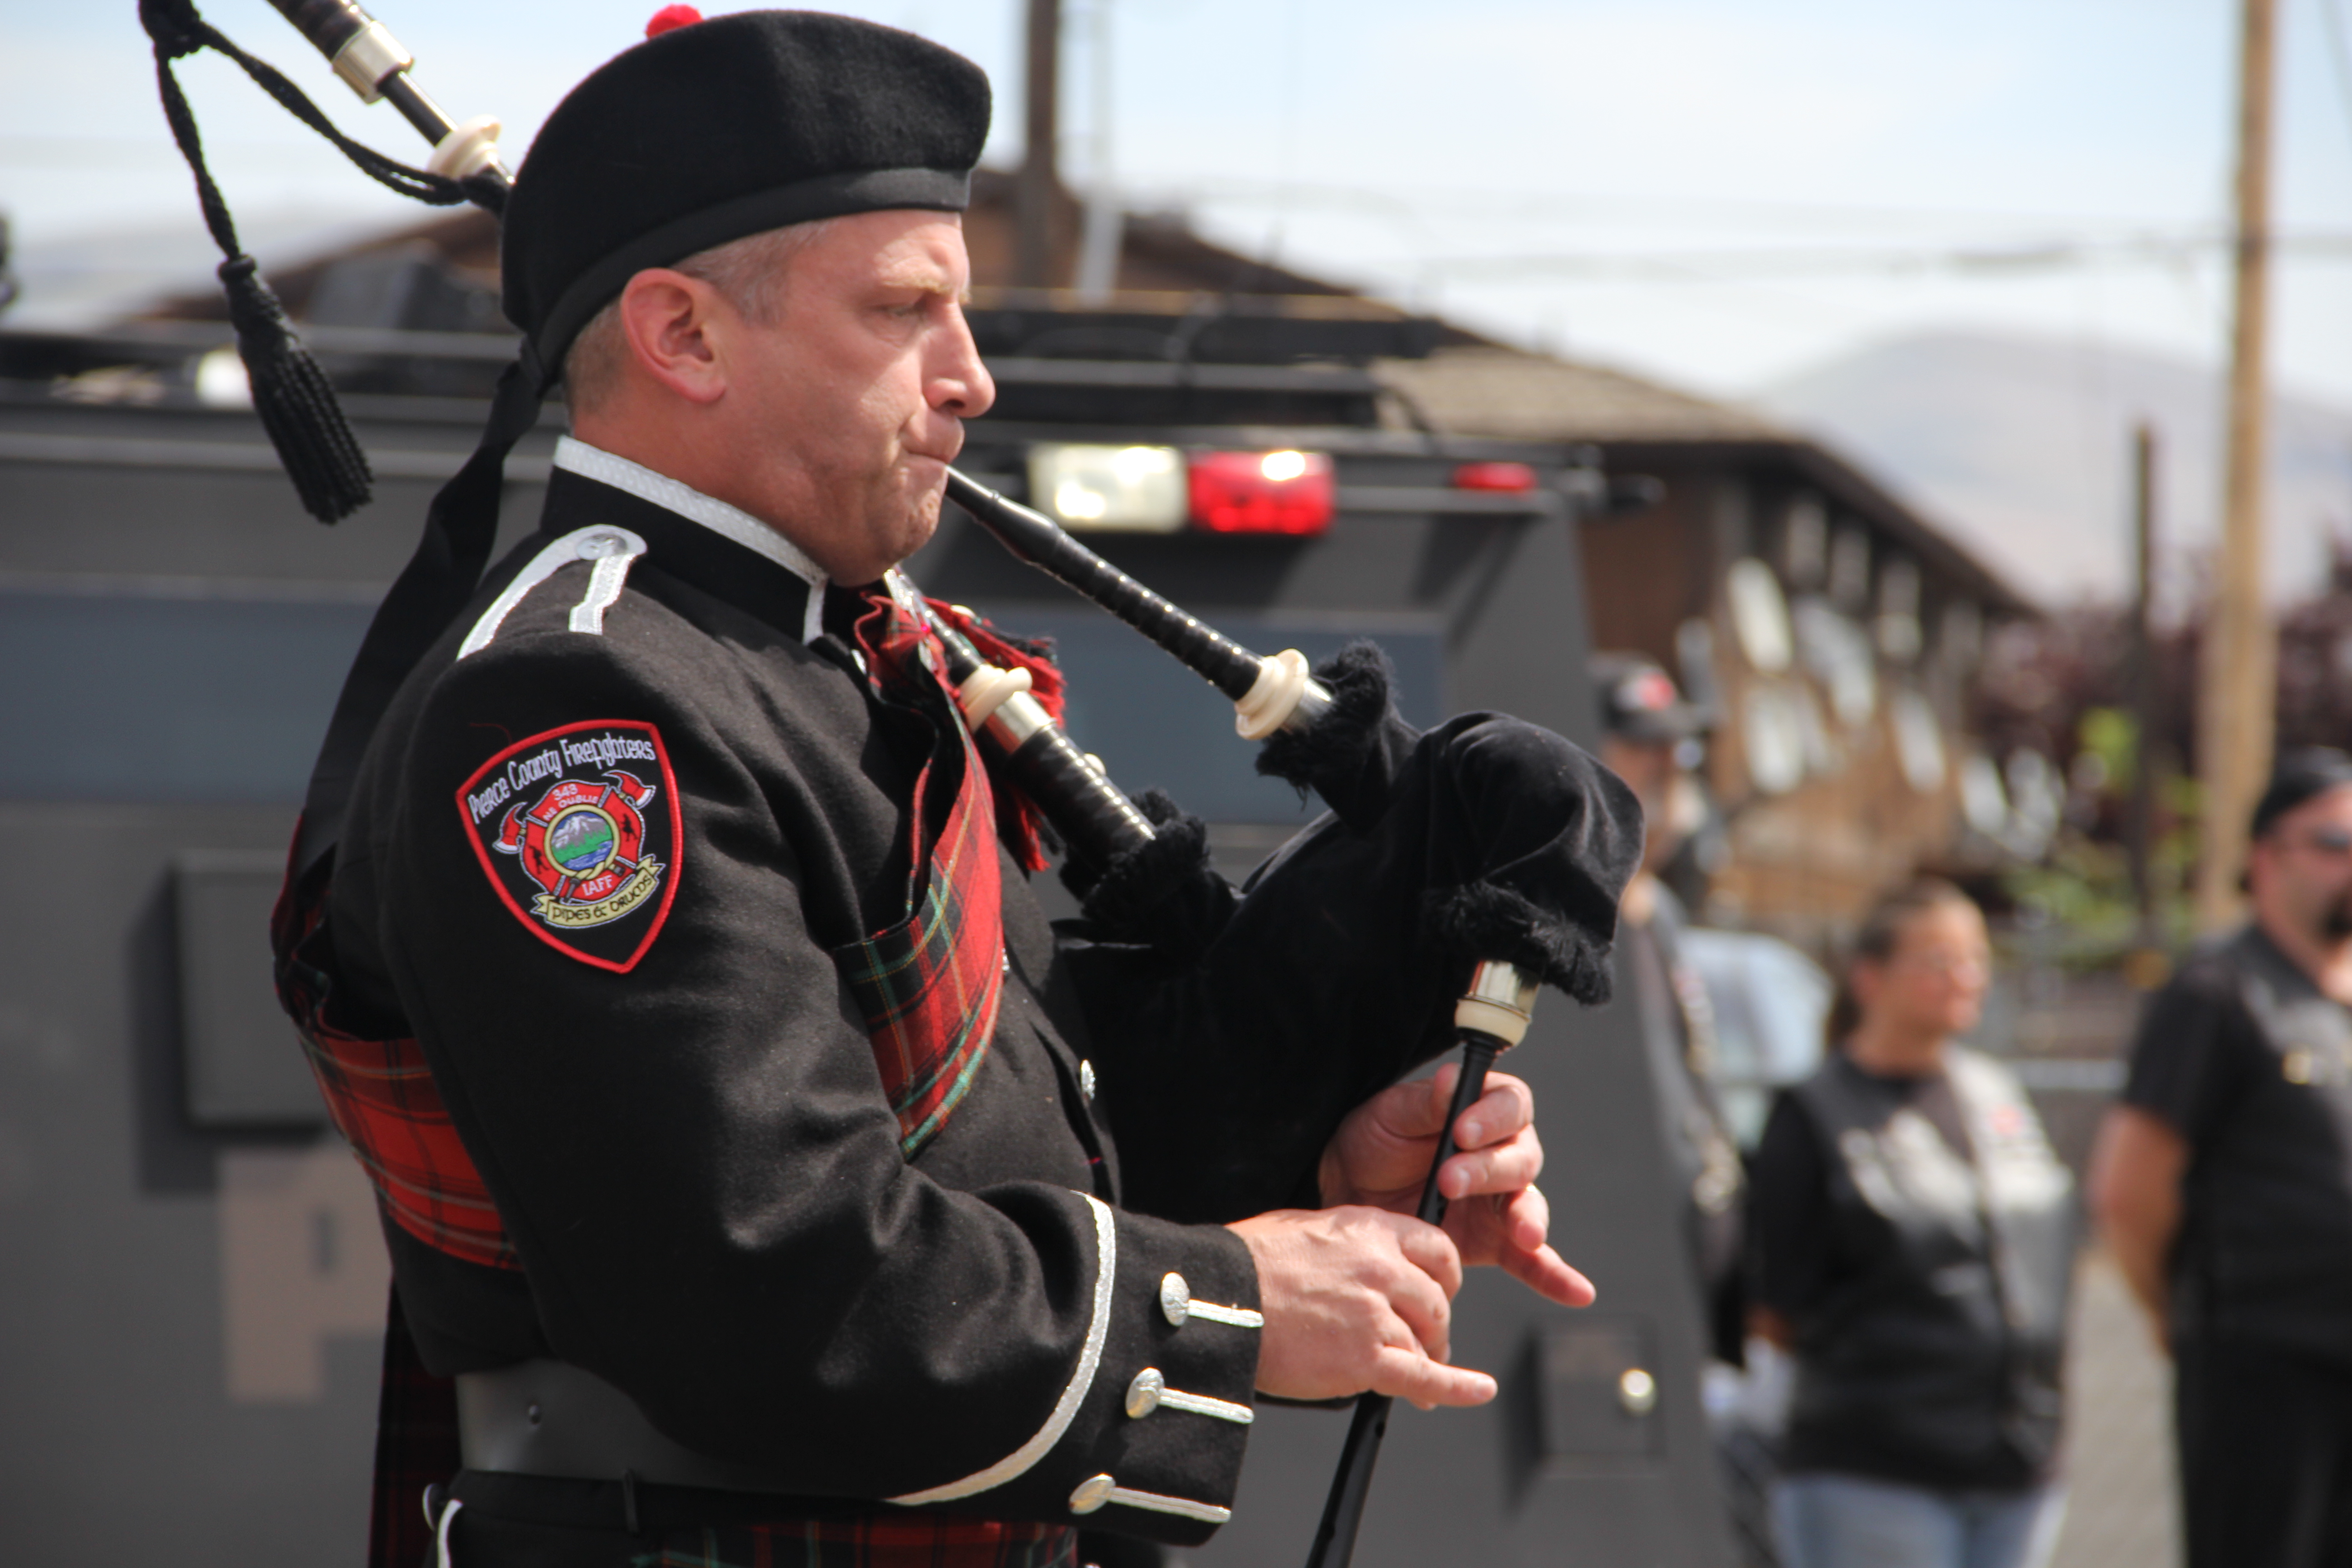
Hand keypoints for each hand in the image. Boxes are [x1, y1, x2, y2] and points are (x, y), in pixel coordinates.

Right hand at [1227, 1205, 1490, 1409]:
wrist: (1218, 1300)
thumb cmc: (1248, 1264)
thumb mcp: (1306, 1230)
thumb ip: (1350, 1244)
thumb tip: (1365, 1263)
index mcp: (1370, 1230)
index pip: (1438, 1250)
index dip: (1443, 1277)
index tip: (1438, 1293)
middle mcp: (1382, 1268)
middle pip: (1436, 1302)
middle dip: (1433, 1325)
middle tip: (1423, 1339)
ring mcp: (1376, 1314)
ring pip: (1424, 1342)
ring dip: (1424, 1359)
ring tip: (1415, 1373)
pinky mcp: (1365, 1358)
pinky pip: (1424, 1377)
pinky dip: (1456, 1388)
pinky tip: (1479, 1390)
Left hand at [1317, 1065, 1594, 1309]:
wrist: (1350, 1191)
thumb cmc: (1375, 1140)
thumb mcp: (1391, 1114)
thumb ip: (1427, 1103)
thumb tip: (1453, 1079)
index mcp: (1485, 1110)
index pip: (1511, 1105)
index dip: (1494, 1117)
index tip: (1462, 1131)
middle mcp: (1503, 1153)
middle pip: (1521, 1158)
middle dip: (1488, 1170)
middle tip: (1448, 1181)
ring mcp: (1501, 1200)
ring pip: (1529, 1204)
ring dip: (1527, 1218)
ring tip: (1523, 1235)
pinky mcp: (1495, 1242)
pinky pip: (1532, 1260)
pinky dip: (1555, 1275)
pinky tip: (1578, 1292)